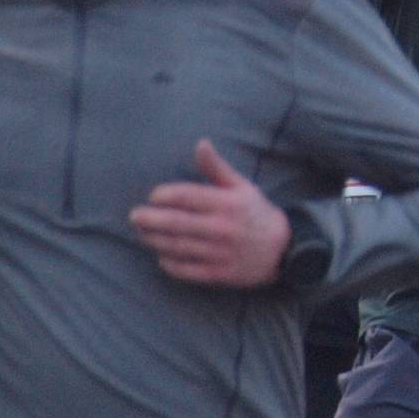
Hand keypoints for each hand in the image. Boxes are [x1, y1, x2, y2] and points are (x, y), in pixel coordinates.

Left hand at [130, 140, 290, 288]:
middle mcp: (222, 228)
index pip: (186, 196)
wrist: (283, 250)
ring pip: (176, 246)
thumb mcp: (241, 186)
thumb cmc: (255, 213)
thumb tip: (200, 143)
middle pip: (175, 223)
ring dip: (154, 239)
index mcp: (226, 203)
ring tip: (143, 233)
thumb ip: (216, 167)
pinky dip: (168, 262)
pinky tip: (161, 254)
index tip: (153, 196)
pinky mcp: (218, 274)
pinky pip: (185, 269)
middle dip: (150, 219)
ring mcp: (219, 253)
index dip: (163, 195)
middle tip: (135, 216)